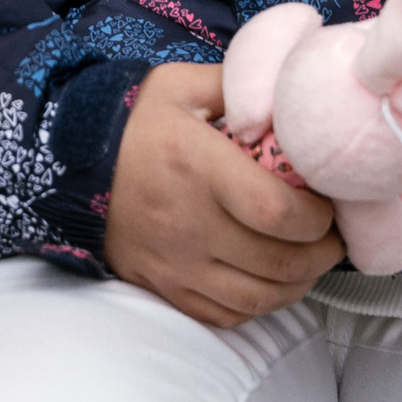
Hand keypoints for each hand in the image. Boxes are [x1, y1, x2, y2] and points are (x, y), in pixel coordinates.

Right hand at [106, 61, 341, 330]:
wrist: (67, 164)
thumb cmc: (133, 122)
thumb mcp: (179, 85)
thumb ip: (237, 85)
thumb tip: (287, 94)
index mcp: (197, 167)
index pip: (275, 211)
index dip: (317, 219)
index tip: (327, 206)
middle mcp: (188, 223)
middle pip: (277, 263)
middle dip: (322, 256)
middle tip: (333, 238)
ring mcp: (175, 264)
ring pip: (258, 298)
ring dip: (298, 285)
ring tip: (310, 261)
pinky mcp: (164, 287)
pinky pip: (226, 316)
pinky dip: (259, 306)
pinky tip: (269, 281)